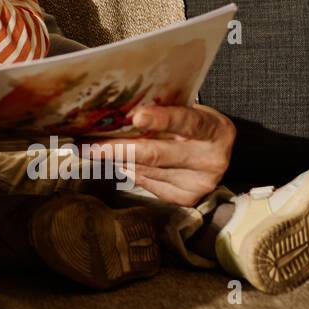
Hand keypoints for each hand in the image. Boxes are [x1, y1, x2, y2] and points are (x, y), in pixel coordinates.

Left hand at [83, 103, 234, 206]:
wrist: (218, 150)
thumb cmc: (193, 123)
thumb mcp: (187, 109)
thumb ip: (162, 111)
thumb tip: (116, 113)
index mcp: (214, 129)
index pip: (186, 122)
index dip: (161, 120)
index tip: (136, 117)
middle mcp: (210, 159)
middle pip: (158, 155)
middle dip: (119, 148)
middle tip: (90, 145)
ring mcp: (200, 183)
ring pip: (147, 171)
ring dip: (118, 159)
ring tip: (95, 149)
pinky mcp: (188, 198)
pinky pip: (149, 184)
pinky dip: (131, 171)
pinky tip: (121, 161)